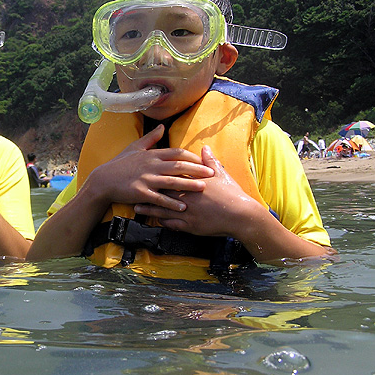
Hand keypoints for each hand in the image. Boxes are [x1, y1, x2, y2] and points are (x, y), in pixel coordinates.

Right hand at [86, 124, 214, 211]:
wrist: (103, 180)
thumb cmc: (119, 164)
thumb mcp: (134, 148)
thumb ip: (150, 138)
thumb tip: (162, 127)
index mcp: (152, 155)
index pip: (176, 153)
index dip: (192, 156)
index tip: (204, 160)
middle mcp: (151, 165)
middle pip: (178, 166)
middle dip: (197, 169)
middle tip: (212, 173)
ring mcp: (146, 179)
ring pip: (172, 182)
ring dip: (188, 185)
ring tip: (203, 188)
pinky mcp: (141, 193)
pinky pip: (160, 199)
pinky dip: (172, 203)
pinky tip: (183, 207)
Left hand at [134, 145, 259, 236]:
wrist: (241, 216)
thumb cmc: (231, 193)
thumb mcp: (221, 174)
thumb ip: (210, 161)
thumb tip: (204, 148)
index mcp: (193, 182)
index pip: (171, 176)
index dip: (157, 174)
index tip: (144, 171)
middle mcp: (187, 196)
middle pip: (162, 192)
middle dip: (147, 191)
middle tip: (133, 190)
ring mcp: (187, 212)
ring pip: (163, 210)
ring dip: (149, 209)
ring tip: (136, 208)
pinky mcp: (190, 226)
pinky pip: (172, 224)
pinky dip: (163, 222)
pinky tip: (155, 221)